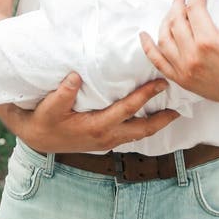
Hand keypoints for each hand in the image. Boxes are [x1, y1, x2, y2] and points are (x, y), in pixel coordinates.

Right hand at [0, 75, 179, 152]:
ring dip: (157, 123)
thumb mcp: (49, 107)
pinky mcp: (106, 141)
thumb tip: (75, 77)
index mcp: (97, 127)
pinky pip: (132, 134)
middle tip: (181, 106)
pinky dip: (145, 125)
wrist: (37, 138)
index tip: (161, 82)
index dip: (146, 96)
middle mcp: (107, 137)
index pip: (128, 109)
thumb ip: (62, 93)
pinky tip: (152, 116)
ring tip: (173, 110)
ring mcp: (108, 141)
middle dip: (164, 118)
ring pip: (140, 134)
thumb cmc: (44, 120)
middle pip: (143, 129)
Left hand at [139, 0, 218, 117]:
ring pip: (164, 38)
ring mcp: (184, 69)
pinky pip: (158, 61)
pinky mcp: (181, 79)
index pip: (195, 11)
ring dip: (165, 20)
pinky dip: (148, 47)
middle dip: (178, 4)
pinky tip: (144, 35)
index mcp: (210, 43)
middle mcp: (192, 56)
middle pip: (176, 21)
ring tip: (173, 9)